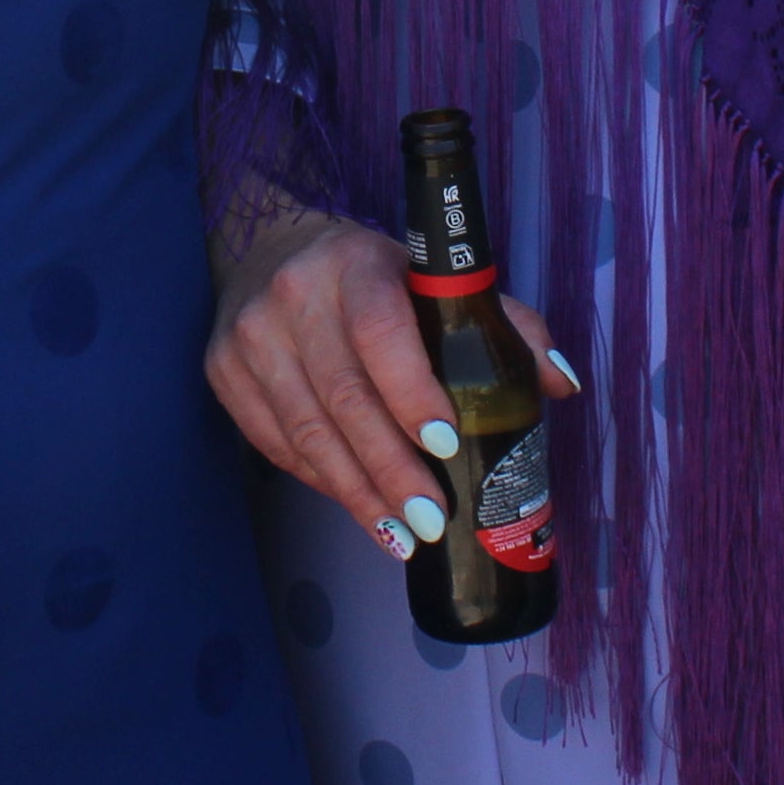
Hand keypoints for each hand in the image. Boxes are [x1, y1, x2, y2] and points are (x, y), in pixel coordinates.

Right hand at [206, 209, 571, 559]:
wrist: (269, 249)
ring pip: (307, 432)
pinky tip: (360, 508)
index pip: (382, 331)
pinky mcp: (222, 372)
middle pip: (344, 398)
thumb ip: (503, 325)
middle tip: (432, 518)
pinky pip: (277, 444)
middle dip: (390, 468)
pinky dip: (322, 482)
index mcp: (356, 264)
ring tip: (403, 535)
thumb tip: (561, 385)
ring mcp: (250, 337)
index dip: (412, 392)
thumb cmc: (372, 276)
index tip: (445, 444)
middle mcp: (294, 296)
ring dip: (358, 492)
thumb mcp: (433, 281)